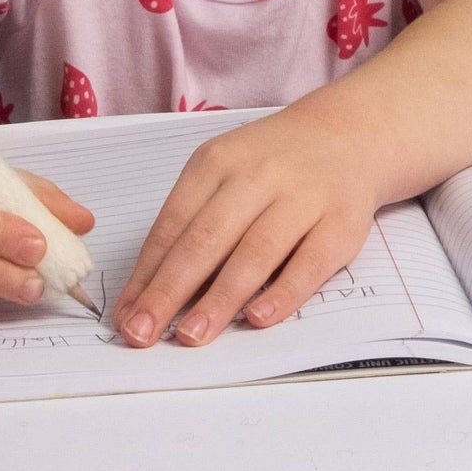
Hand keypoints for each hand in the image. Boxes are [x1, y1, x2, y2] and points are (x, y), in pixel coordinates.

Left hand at [112, 95, 378, 346]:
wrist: (346, 133)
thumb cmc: (271, 164)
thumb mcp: (225, 172)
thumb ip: (194, 221)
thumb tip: (151, 289)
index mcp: (217, 161)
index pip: (173, 223)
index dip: (147, 272)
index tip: (125, 315)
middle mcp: (257, 175)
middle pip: (206, 238)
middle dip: (169, 290)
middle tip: (142, 333)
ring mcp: (302, 198)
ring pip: (254, 252)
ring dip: (219, 299)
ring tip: (190, 336)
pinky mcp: (341, 223)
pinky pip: (309, 264)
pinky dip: (282, 293)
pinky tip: (256, 319)